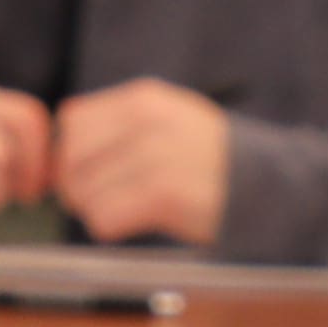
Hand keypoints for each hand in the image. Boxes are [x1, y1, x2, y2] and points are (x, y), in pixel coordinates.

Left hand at [51, 79, 234, 250]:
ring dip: (95, 210)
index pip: (72, 121)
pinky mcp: (165, 194)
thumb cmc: (210, 161)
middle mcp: (147, 121)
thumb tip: (59, 154)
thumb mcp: (168, 122)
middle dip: (76, 186)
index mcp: (145, 99)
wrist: (268, 186)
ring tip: (125, 212)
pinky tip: (134, 224)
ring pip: (84, 192)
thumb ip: (117, 127)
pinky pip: (104, 217)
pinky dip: (110, 227)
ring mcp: (157, 156)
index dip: (70, 152)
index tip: (86, 172)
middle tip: (98, 201)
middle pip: (71, 158)